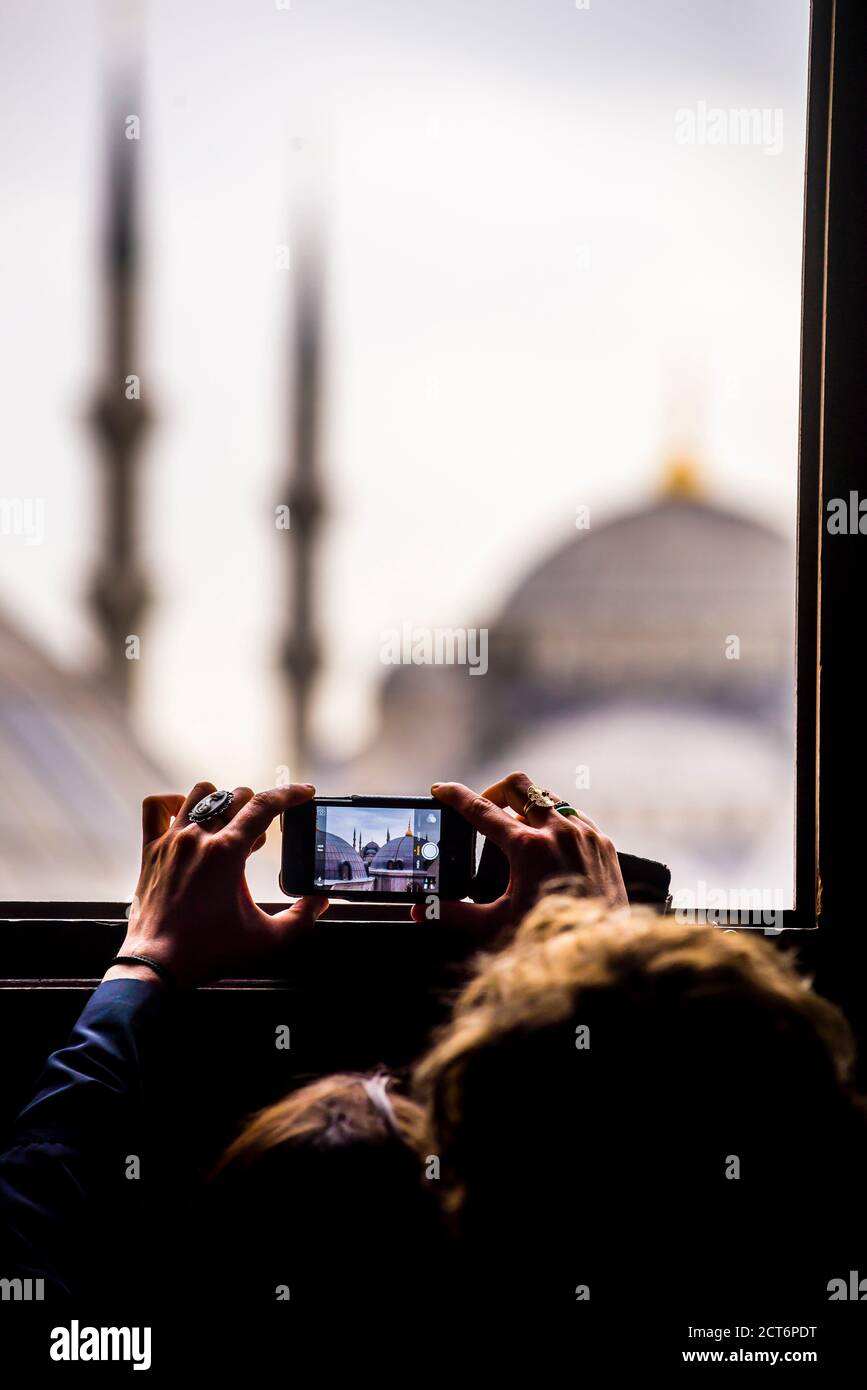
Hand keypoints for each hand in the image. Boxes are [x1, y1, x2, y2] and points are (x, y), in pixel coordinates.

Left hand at [104, 782, 327, 988]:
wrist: (158, 964)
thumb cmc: (209, 951)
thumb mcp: (267, 939)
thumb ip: (301, 918)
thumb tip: (320, 901)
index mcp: (227, 852)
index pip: (265, 805)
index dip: (291, 794)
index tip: (305, 792)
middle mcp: (198, 838)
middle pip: (236, 796)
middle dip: (258, 807)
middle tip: (261, 837)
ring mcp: (171, 840)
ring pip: (200, 793)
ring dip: (222, 800)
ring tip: (229, 824)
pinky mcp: (150, 850)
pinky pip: (155, 807)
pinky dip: (173, 802)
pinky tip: (186, 816)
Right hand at [412, 770, 626, 938]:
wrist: (601, 951)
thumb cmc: (548, 939)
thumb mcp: (496, 924)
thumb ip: (454, 912)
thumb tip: (417, 910)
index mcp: (528, 847)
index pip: (482, 810)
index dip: (456, 796)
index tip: (441, 789)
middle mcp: (558, 832)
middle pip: (518, 786)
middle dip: (495, 792)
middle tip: (485, 811)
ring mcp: (584, 834)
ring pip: (548, 797)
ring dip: (527, 806)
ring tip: (517, 829)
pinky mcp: (602, 842)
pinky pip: (575, 815)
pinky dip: (556, 821)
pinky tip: (549, 843)